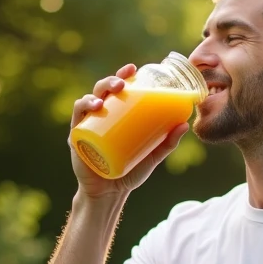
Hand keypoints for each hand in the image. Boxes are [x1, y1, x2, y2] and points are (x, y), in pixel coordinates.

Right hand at [69, 64, 189, 200]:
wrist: (109, 194)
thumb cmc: (129, 172)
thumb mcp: (152, 156)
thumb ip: (167, 142)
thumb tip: (186, 123)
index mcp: (116, 115)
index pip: (118, 90)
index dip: (123, 75)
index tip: (133, 69)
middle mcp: (100, 116)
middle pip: (102, 91)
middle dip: (111, 81)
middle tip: (122, 83)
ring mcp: (87, 126)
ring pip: (88, 101)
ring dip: (96, 93)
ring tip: (109, 96)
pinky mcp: (77, 137)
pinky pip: (76, 118)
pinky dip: (82, 108)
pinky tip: (92, 107)